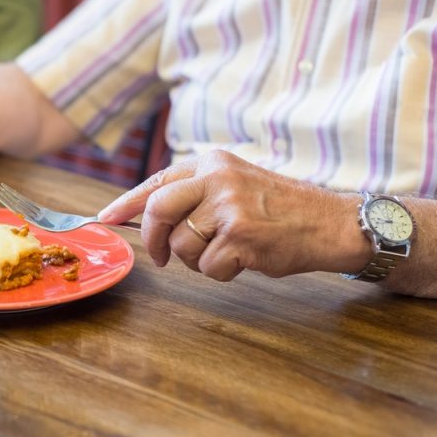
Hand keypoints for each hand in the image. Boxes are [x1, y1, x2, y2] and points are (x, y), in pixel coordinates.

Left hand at [98, 150, 368, 280]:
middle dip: (153, 239)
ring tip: (227, 253)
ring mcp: (229, 205)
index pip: (156, 181)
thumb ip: (197, 194)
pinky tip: (246, 260)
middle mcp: (217, 178)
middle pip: (157, 210)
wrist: (332, 223)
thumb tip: (145, 216)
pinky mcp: (241, 235)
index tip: (105, 218)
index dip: (125, 203)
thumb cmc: (282, 211)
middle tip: (162, 256)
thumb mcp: (237, 185)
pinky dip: (222, 272)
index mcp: (212, 163)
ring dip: (197, 261)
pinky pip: (208, 266)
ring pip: (182, 245)